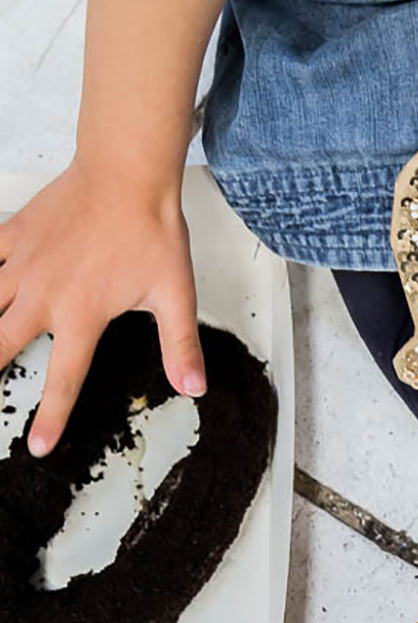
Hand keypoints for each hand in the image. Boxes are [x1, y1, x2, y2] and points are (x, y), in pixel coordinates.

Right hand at [0, 162, 204, 456]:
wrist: (128, 175)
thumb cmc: (152, 234)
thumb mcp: (176, 296)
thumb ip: (180, 346)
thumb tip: (193, 388)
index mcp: (82, 316)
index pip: (64, 379)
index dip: (51, 418)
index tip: (38, 447)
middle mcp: (43, 296)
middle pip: (1, 345)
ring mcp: (23, 264)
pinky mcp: (14, 235)